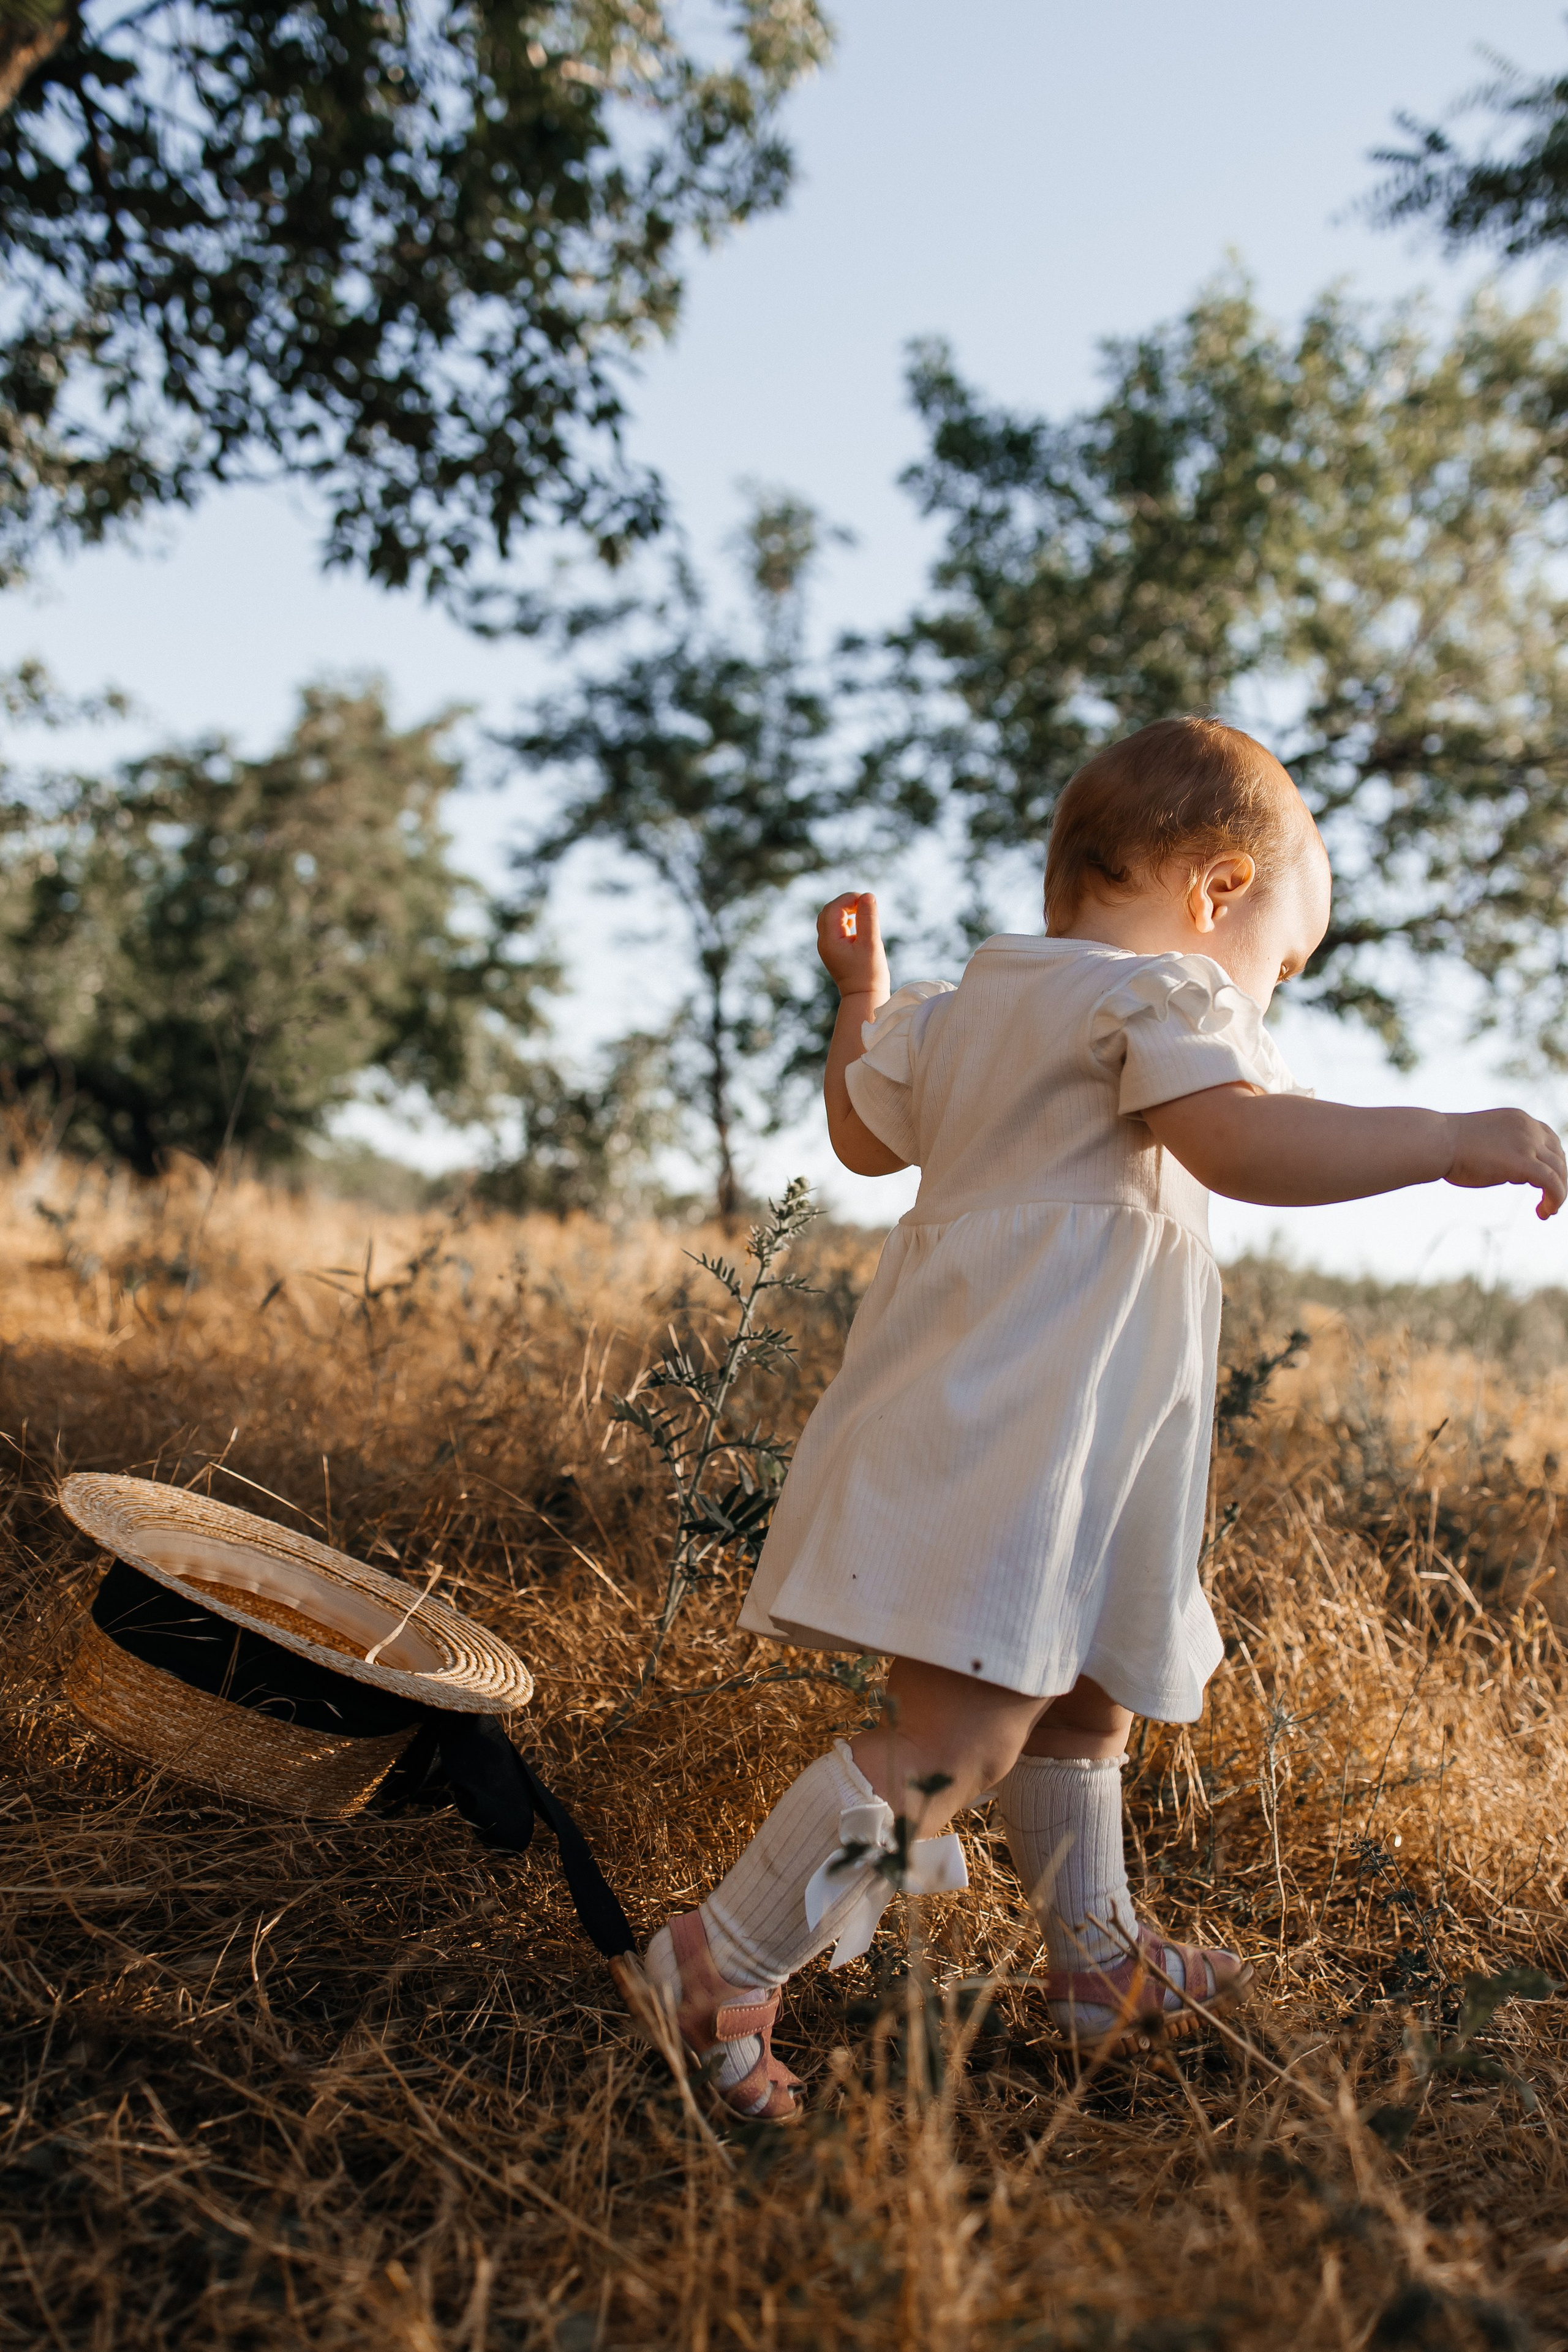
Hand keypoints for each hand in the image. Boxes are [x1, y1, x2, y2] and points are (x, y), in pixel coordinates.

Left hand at [818, 890, 889, 999]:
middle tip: (865, 904)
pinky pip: (834, 928)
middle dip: (846, 903)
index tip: (867, 900)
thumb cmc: (869, 973)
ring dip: (845, 911)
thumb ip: (869, 918)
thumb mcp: (871, 943)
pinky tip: (857, 925)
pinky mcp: (833, 950)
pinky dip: (845, 920)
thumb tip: (868, 895)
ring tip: (863, 913)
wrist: (863, 997)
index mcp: (829, 940)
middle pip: (828, 911)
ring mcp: (827, 947)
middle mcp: (824, 942)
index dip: (849, 899)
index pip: (833, 908)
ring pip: (830, 918)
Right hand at [1445, 1109, 1566, 1219]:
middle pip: (1559, 1156)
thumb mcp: (1485, 1139)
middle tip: (1549, 1200)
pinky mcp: (1524, 1162)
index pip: (1550, 1140)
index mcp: (1519, 1119)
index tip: (1547, 1180)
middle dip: (1559, 1180)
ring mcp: (1528, 1143)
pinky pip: (1552, 1183)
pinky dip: (1556, 1198)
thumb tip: (1513, 1172)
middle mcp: (1529, 1128)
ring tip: (1548, 1211)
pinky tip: (1545, 1212)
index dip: (1553, 1162)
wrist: (1437, 1142)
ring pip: (1559, 1171)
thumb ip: (1504, 1149)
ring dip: (1559, 1193)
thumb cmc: (1449, 1145)